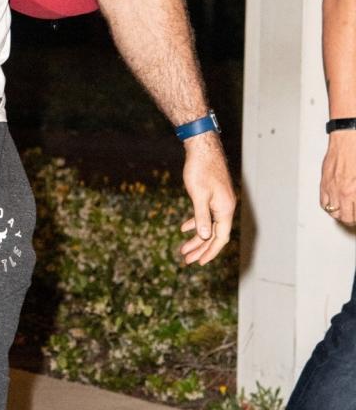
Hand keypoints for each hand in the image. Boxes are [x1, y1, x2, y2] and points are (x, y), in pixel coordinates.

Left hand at [178, 131, 236, 265]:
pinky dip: (196, 223)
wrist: (203, 146)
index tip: (199, 263)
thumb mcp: (199, 195)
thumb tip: (203, 237)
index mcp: (225, 210)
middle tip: (186, 260)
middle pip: (214, 235)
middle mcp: (225, 207)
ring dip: (196, 238)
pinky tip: (184, 229)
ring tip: (183, 250)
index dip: (209, 252)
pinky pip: (206, 215)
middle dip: (200, 249)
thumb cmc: (200, 169)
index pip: (220, 238)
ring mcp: (220, 202)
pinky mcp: (213, 196)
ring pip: (209, 226)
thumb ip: (201, 217)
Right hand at [319, 131, 355, 223]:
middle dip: (351, 220)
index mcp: (353, 191)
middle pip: (344, 216)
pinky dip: (328, 206)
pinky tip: (334, 205)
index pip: (355, 213)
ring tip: (346, 214)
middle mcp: (341, 191)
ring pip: (332, 211)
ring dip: (340, 215)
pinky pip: (323, 201)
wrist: (349, 137)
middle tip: (354, 218)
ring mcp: (331, 187)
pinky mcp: (324, 181)